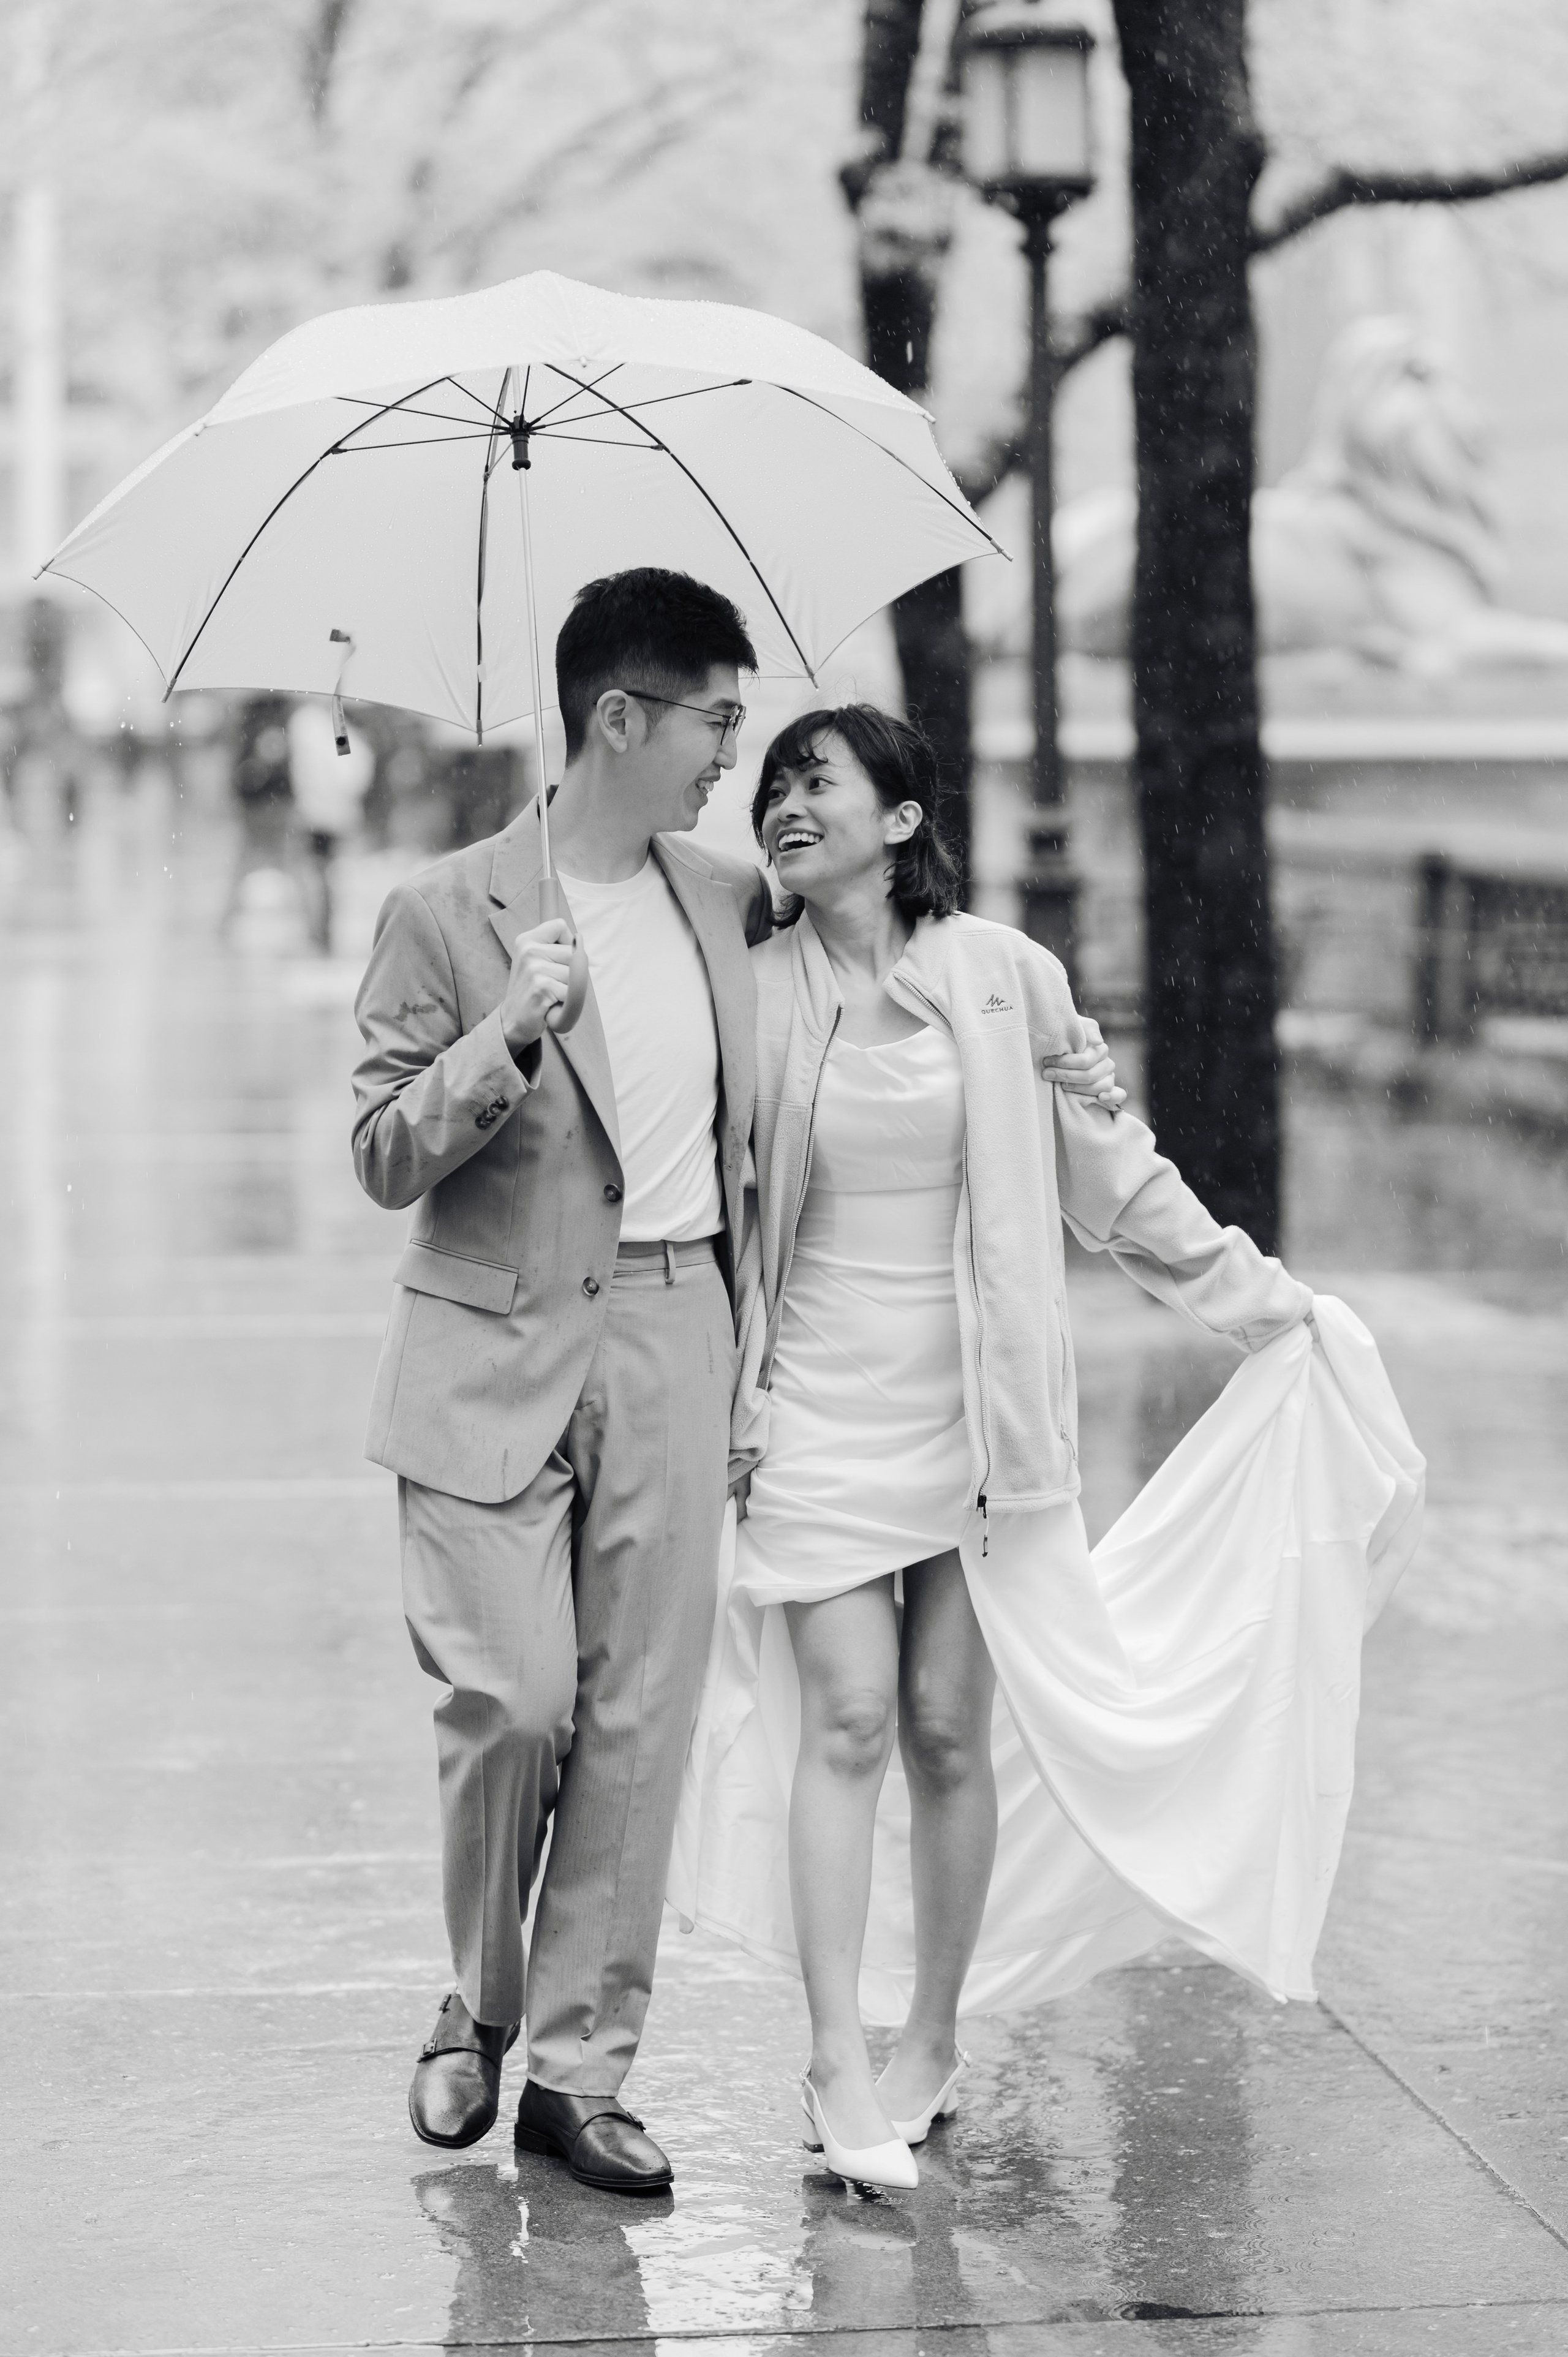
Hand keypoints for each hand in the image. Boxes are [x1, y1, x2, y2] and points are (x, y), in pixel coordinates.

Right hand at [501, 919, 574, 1054]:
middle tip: (553, 983)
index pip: (559, 925)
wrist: (513, 1020)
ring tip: (552, 994)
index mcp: (526, 940)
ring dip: (569, 989)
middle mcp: (528, 950)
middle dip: (572, 972)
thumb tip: (580, 941)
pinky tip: (551, 1004)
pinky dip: (567, 1003)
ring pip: (576, 974)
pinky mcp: (542, 987)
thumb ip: (555, 947)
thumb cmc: (531, 991)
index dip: (569, 943)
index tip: (560, 959)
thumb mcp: (536, 961)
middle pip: (574, 952)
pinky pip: (572, 993)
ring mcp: (534, 969)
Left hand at [1042, 1033, 1125, 1112]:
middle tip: (1047, 1074)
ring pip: (1103, 1086)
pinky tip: (1102, 1098)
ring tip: (1062, 1086)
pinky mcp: (1108, 1089)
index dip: (1065, 1063)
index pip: (1085, 1061)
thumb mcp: (1074, 1026)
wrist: (1060, 1048)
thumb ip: (1088, 1029)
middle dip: (1066, 1075)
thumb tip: (1098, 1041)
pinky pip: (1118, 1095)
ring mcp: (1108, 1077)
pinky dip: (1112, 1097)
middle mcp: (1106, 1063)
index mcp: (1099, 1049)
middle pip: (1090, 1075)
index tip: (1047, 1062)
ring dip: (1081, 1089)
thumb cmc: (1065, 1038)